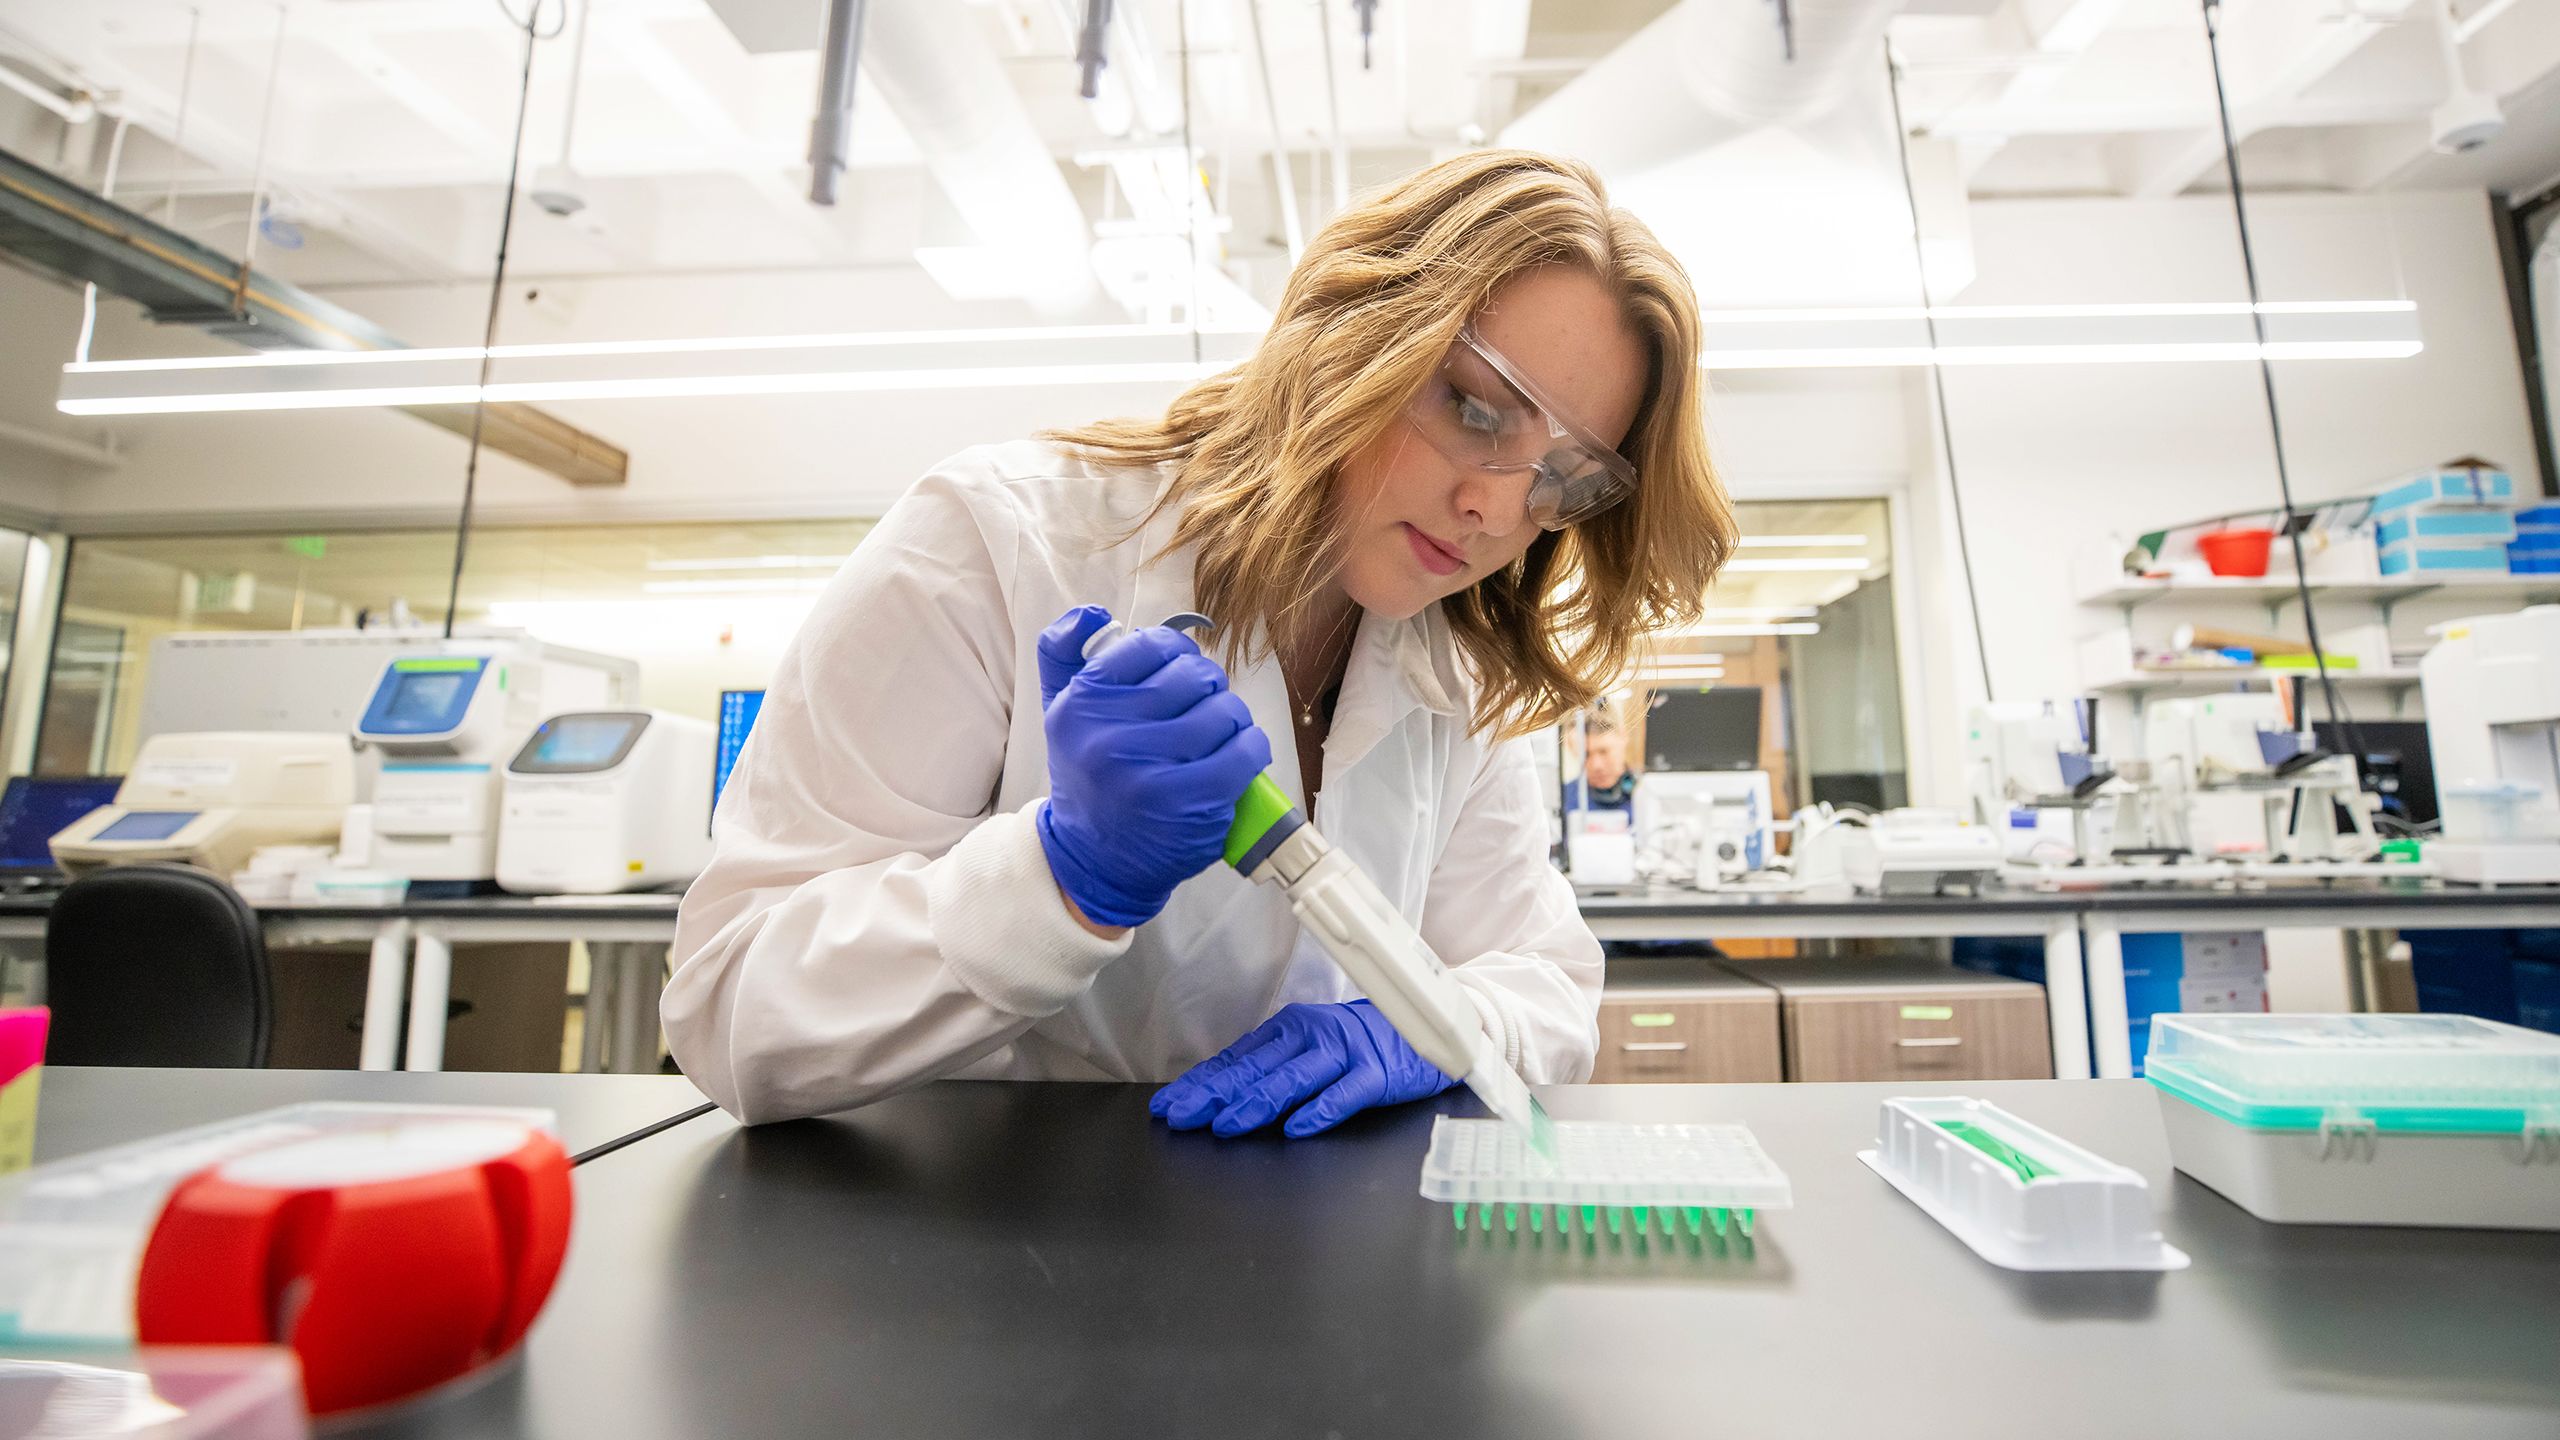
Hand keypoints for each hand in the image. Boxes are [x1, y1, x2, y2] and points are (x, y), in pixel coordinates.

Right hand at [1034, 607, 1272, 929]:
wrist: (1094, 859)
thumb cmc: (1088, 776)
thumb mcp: (1060, 713)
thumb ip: (1063, 654)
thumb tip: (1092, 613)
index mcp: (1081, 705)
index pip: (1149, 646)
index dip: (1175, 653)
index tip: (1178, 671)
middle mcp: (1111, 736)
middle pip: (1193, 676)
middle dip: (1207, 687)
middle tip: (1202, 705)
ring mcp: (1152, 773)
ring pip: (1223, 711)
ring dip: (1232, 719)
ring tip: (1219, 733)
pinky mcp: (1191, 804)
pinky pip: (1244, 752)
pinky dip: (1251, 748)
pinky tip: (1240, 755)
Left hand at [1150, 1000, 1456, 1138]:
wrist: (1424, 1029)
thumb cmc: (1359, 1042)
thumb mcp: (1308, 1047)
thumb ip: (1271, 1066)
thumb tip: (1220, 1092)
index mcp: (1289, 1031)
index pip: (1236, 1059)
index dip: (1201, 1083)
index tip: (1169, 1105)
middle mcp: (1311, 1039)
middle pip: (1256, 1070)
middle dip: (1214, 1095)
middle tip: (1183, 1117)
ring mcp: (1344, 1055)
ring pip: (1293, 1080)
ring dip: (1256, 1103)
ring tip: (1226, 1125)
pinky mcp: (1375, 1075)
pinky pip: (1344, 1095)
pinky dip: (1320, 1111)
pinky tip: (1297, 1127)